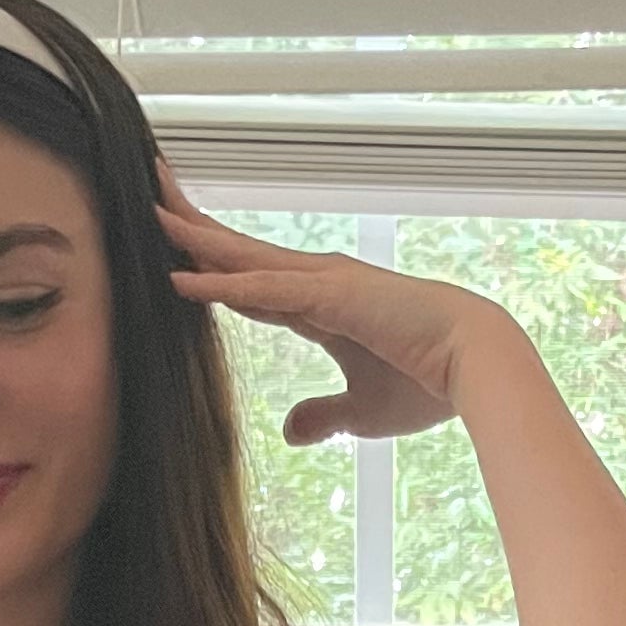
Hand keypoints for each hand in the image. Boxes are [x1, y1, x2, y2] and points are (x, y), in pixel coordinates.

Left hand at [153, 155, 495, 443]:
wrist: (475, 366)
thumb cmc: (428, 383)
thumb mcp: (359, 411)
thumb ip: (322, 415)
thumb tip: (290, 431)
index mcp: (321, 305)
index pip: (253, 280)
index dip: (214, 266)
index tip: (178, 250)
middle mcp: (316, 281)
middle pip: (239, 253)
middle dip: (195, 227)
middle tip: (151, 194)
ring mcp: (322, 282)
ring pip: (243, 258)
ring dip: (194, 239)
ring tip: (150, 212)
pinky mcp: (330, 295)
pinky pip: (262, 290)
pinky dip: (221, 284)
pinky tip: (181, 277)